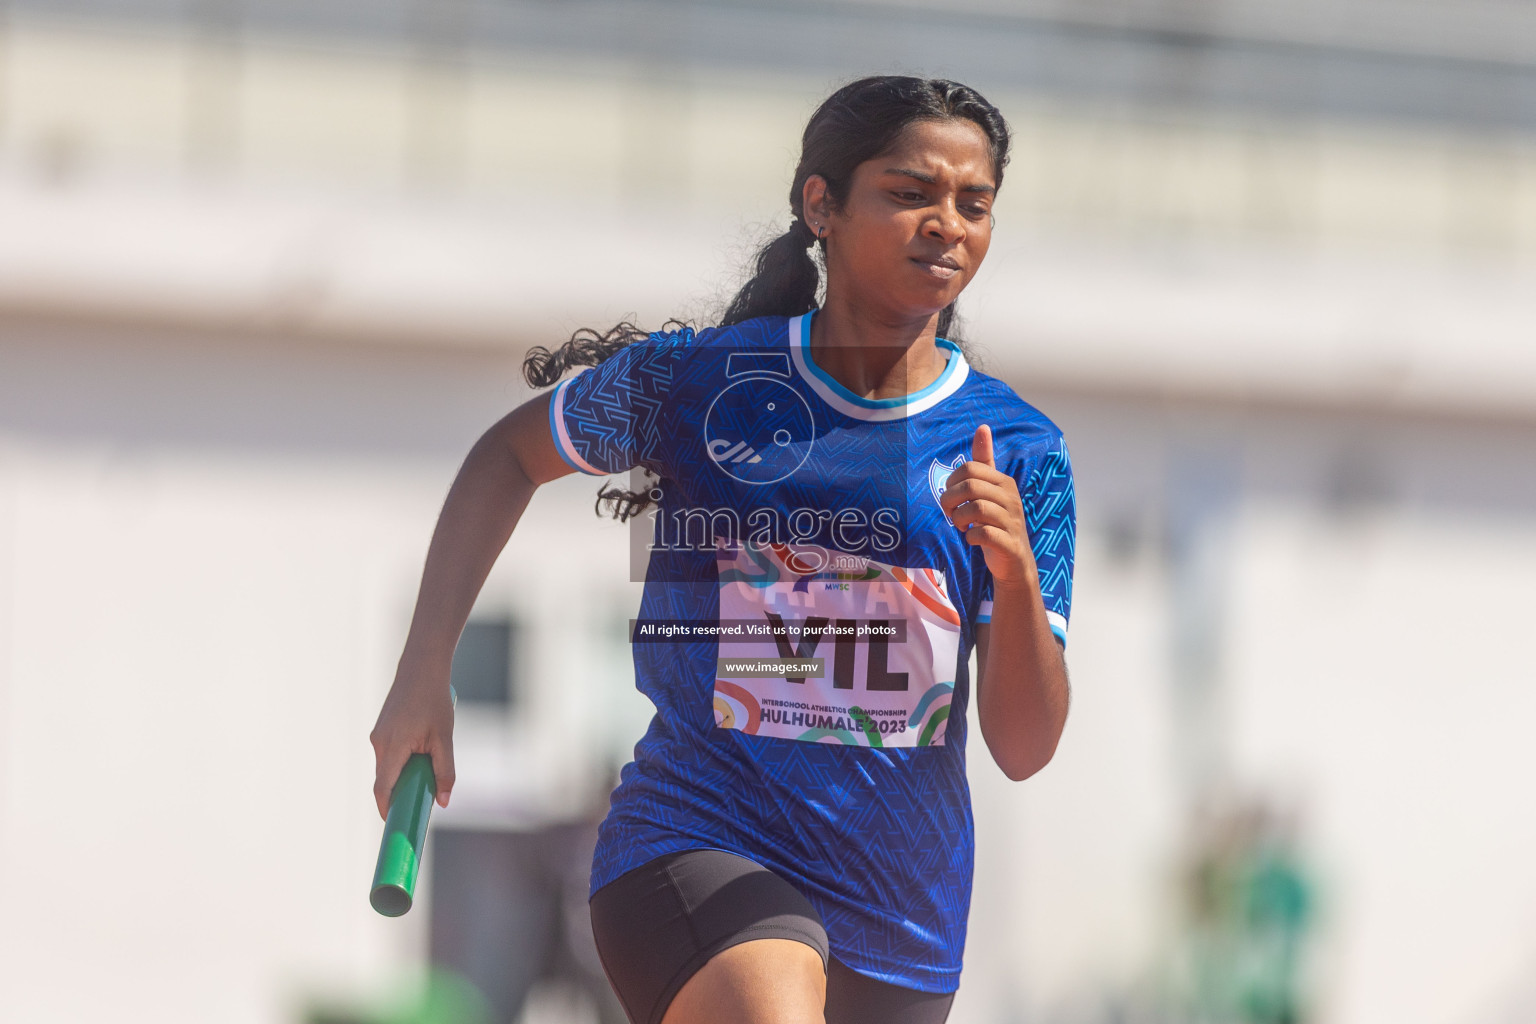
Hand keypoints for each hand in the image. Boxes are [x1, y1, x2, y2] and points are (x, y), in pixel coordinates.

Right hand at [368, 663, 456, 819]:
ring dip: (401, 776)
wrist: (421, 667)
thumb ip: (444, 771)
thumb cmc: (434, 701)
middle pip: (384, 780)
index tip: (394, 825)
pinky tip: (419, 756)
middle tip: (416, 806)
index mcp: (391, 747)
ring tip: (424, 776)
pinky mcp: (382, 729)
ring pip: (386, 767)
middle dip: (398, 795)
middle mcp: (378, 743)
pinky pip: (388, 754)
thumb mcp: (444, 738)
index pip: (382, 788)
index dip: (386, 810)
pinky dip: (400, 763)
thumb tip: (443, 802)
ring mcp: (378, 735)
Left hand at [938, 424, 1037, 587]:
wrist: (1014, 562)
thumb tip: (982, 427)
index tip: (952, 497)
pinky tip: (971, 538)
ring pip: (977, 509)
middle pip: (971, 487)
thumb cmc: (996, 522)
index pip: (971, 468)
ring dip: (959, 518)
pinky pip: (984, 534)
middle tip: (950, 513)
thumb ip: (984, 462)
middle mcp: (1011, 499)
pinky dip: (971, 536)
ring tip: (960, 525)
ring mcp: (1012, 521)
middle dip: (951, 500)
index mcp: (1004, 483)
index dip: (952, 482)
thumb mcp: (990, 490)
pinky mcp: (1010, 543)